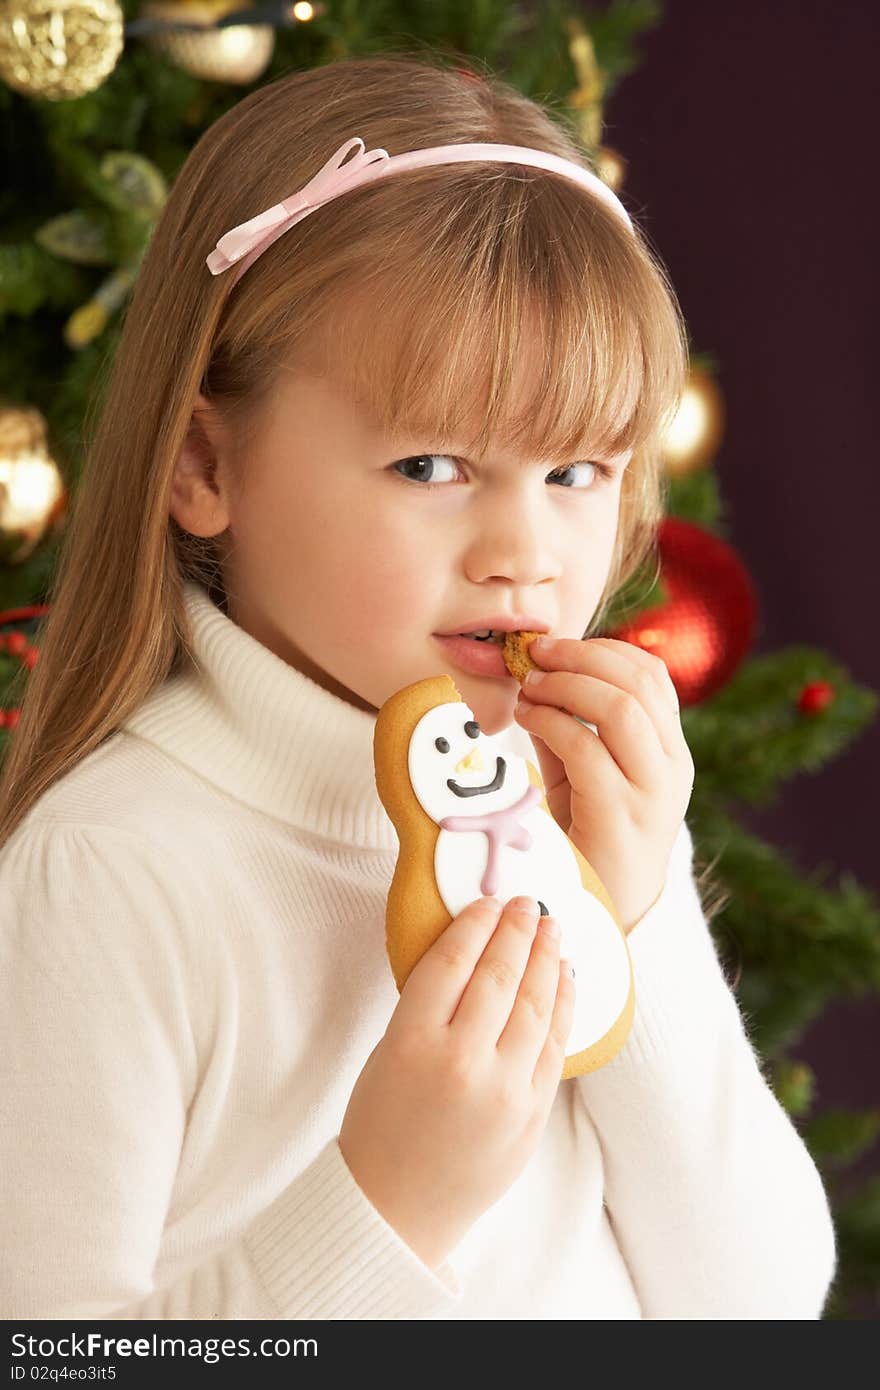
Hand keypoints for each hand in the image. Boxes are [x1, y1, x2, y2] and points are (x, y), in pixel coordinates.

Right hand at [339, 895, 574, 1269]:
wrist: (395, 1209)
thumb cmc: (382, 1124)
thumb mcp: (389, 1053)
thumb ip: (431, 1007)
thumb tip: (478, 954)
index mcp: (412, 1042)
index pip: (452, 962)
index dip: (475, 924)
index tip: (488, 900)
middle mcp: (461, 1063)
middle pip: (499, 977)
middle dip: (517, 931)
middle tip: (528, 903)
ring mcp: (504, 1091)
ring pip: (535, 1006)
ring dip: (546, 960)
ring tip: (551, 929)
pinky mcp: (532, 1114)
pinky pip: (554, 1045)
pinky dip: (563, 1005)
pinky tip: (565, 977)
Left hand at [513, 636, 694, 933]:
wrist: (607, 916)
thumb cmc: (589, 840)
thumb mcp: (583, 775)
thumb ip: (568, 728)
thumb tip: (533, 676)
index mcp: (670, 752)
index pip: (653, 677)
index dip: (603, 649)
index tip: (557, 647)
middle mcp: (671, 768)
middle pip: (638, 684)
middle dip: (580, 657)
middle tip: (533, 655)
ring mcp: (651, 794)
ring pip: (620, 709)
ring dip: (565, 685)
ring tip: (529, 686)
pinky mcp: (620, 818)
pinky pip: (587, 750)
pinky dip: (551, 722)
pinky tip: (526, 719)